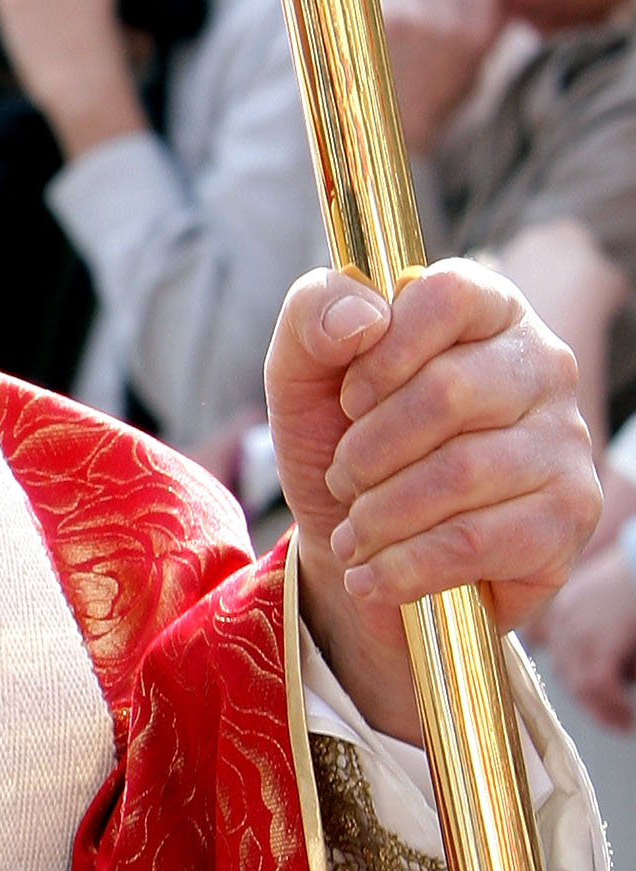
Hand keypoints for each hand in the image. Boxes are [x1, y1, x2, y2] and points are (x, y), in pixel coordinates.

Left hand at [273, 264, 599, 739]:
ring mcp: (567, 441)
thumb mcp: (303, 369)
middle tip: (344, 477)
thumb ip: (315, 313)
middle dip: (370, 448)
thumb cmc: (341, 439)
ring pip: (461, 473)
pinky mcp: (568, 518)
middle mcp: (542, 364)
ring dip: (380, 512)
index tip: (349, 400)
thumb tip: (362, 317)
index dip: (384, 352)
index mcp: (485, 307)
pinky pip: (476, 540)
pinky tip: (370, 573)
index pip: (449, 297)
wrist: (363, 545)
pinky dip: (403, 565)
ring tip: (353, 529)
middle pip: (450, 391)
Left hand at [381, 0, 502, 152]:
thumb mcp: (472, 69)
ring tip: (393, 33)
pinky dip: (371, 9)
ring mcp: (408, 18)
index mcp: (477, 35)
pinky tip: (372, 38)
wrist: (384, 135)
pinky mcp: (372, 19)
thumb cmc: (430, 103)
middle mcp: (446, 22)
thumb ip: (480, 24)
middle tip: (415, 8)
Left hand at [541, 540, 635, 730]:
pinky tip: (626, 716)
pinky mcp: (600, 642)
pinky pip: (597, 685)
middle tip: (609, 713)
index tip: (581, 687)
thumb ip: (588, 634)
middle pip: (562, 670)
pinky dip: (612, 707)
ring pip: (577, 685)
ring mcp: (577, 631)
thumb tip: (603, 673)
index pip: (539, 642)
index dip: (560, 666)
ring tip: (620, 720)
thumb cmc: (630, 587)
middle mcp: (561, 619)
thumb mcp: (600, 607)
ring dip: (601, 710)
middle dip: (587, 697)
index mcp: (559, 608)